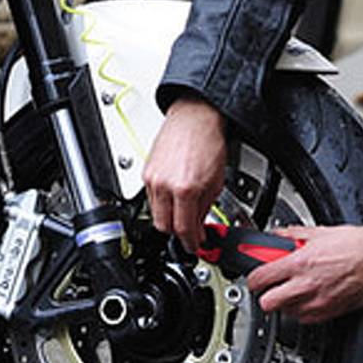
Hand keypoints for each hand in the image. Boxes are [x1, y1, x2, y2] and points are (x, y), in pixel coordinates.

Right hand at [142, 98, 228, 250]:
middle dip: (178, 233)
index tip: (195, 244)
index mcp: (186, 189)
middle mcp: (165, 185)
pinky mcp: (146, 172)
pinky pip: (150, 198)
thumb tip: (199, 226)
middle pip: (164, 227)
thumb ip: (206, 208)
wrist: (195, 118)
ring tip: (184, 212)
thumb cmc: (209, 142)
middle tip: (190, 232)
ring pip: (155, 214)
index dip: (191, 242)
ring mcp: (152, 178)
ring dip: (169, 218)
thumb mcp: (217, 181)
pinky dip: (162, 203)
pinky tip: (174, 197)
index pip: (184, 229)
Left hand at [246, 223, 362, 323]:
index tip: (255, 276)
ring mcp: (318, 302)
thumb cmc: (358, 244)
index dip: (253, 278)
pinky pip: (305, 319)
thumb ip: (293, 235)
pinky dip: (303, 310)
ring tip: (295, 288)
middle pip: (267, 303)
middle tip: (273, 285)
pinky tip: (310, 296)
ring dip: (286, 302)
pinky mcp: (331, 312)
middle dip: (266, 294)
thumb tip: (278, 236)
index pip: (259, 279)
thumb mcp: (320, 232)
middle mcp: (307, 285)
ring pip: (286, 313)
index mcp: (301, 263)